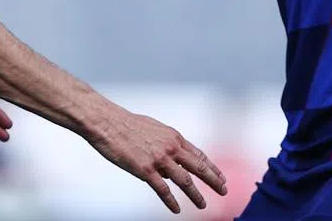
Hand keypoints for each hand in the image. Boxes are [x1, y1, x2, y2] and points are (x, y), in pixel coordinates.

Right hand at [87, 108, 226, 213]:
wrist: (107, 123)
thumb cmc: (127, 124)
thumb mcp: (154, 129)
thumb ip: (166, 144)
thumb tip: (172, 160)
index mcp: (173, 137)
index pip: (199, 155)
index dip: (212, 168)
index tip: (221, 177)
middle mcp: (171, 147)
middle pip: (199, 168)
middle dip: (214, 181)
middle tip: (224, 191)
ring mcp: (159, 159)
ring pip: (185, 181)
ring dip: (196, 195)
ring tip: (203, 205)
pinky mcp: (145, 170)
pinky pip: (163, 190)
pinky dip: (172, 201)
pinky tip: (177, 209)